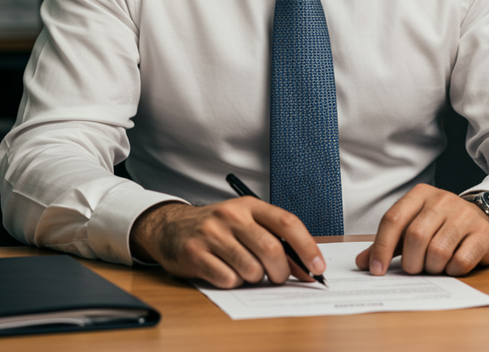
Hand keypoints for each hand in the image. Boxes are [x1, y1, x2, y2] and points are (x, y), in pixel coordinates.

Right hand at [129, 198, 325, 288]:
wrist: (171, 227)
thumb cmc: (218, 227)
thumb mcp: (245, 221)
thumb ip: (273, 237)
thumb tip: (305, 266)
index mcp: (250, 205)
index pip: (286, 222)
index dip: (307, 247)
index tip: (317, 266)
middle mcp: (232, 215)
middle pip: (271, 249)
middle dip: (281, 272)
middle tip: (278, 277)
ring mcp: (212, 233)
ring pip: (251, 269)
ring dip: (255, 278)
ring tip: (245, 271)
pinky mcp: (195, 252)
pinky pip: (228, 280)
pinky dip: (234, 283)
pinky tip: (225, 272)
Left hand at [355, 184, 488, 276]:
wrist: (483, 216)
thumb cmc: (441, 224)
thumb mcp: (413, 226)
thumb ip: (389, 243)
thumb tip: (363, 263)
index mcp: (419, 194)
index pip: (393, 219)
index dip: (381, 247)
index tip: (376, 270)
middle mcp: (441, 199)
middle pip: (415, 236)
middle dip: (411, 262)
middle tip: (413, 269)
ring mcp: (464, 214)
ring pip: (438, 250)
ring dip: (432, 268)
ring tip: (434, 266)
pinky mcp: (482, 232)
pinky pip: (461, 260)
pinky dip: (453, 271)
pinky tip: (452, 265)